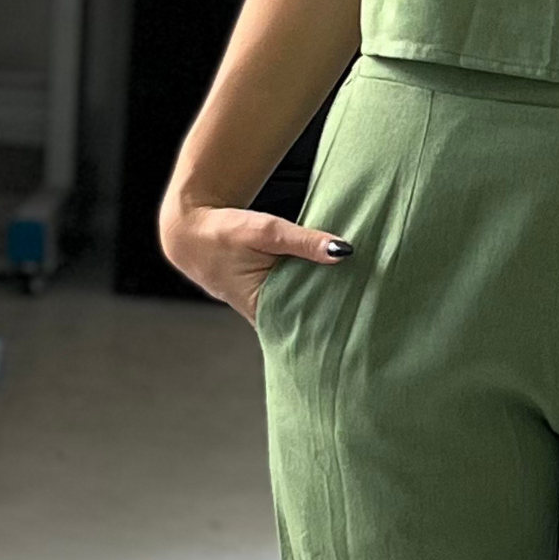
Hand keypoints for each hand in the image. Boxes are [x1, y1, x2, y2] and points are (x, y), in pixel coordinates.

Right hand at [157, 200, 352, 325]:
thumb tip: (344, 250)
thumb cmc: (223, 232)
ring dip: (320, 305)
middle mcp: (262, 315)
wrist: (189, 230)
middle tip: (369, 316)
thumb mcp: (267, 231)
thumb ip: (305, 242)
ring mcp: (262, 307)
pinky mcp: (263, 295)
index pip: (305, 329)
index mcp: (262, 308)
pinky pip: (291, 300)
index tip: (361, 327)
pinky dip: (307, 294)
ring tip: (359, 304)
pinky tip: (332, 288)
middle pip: (305, 322)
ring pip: (298, 310)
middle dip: (331, 319)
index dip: (332, 327)